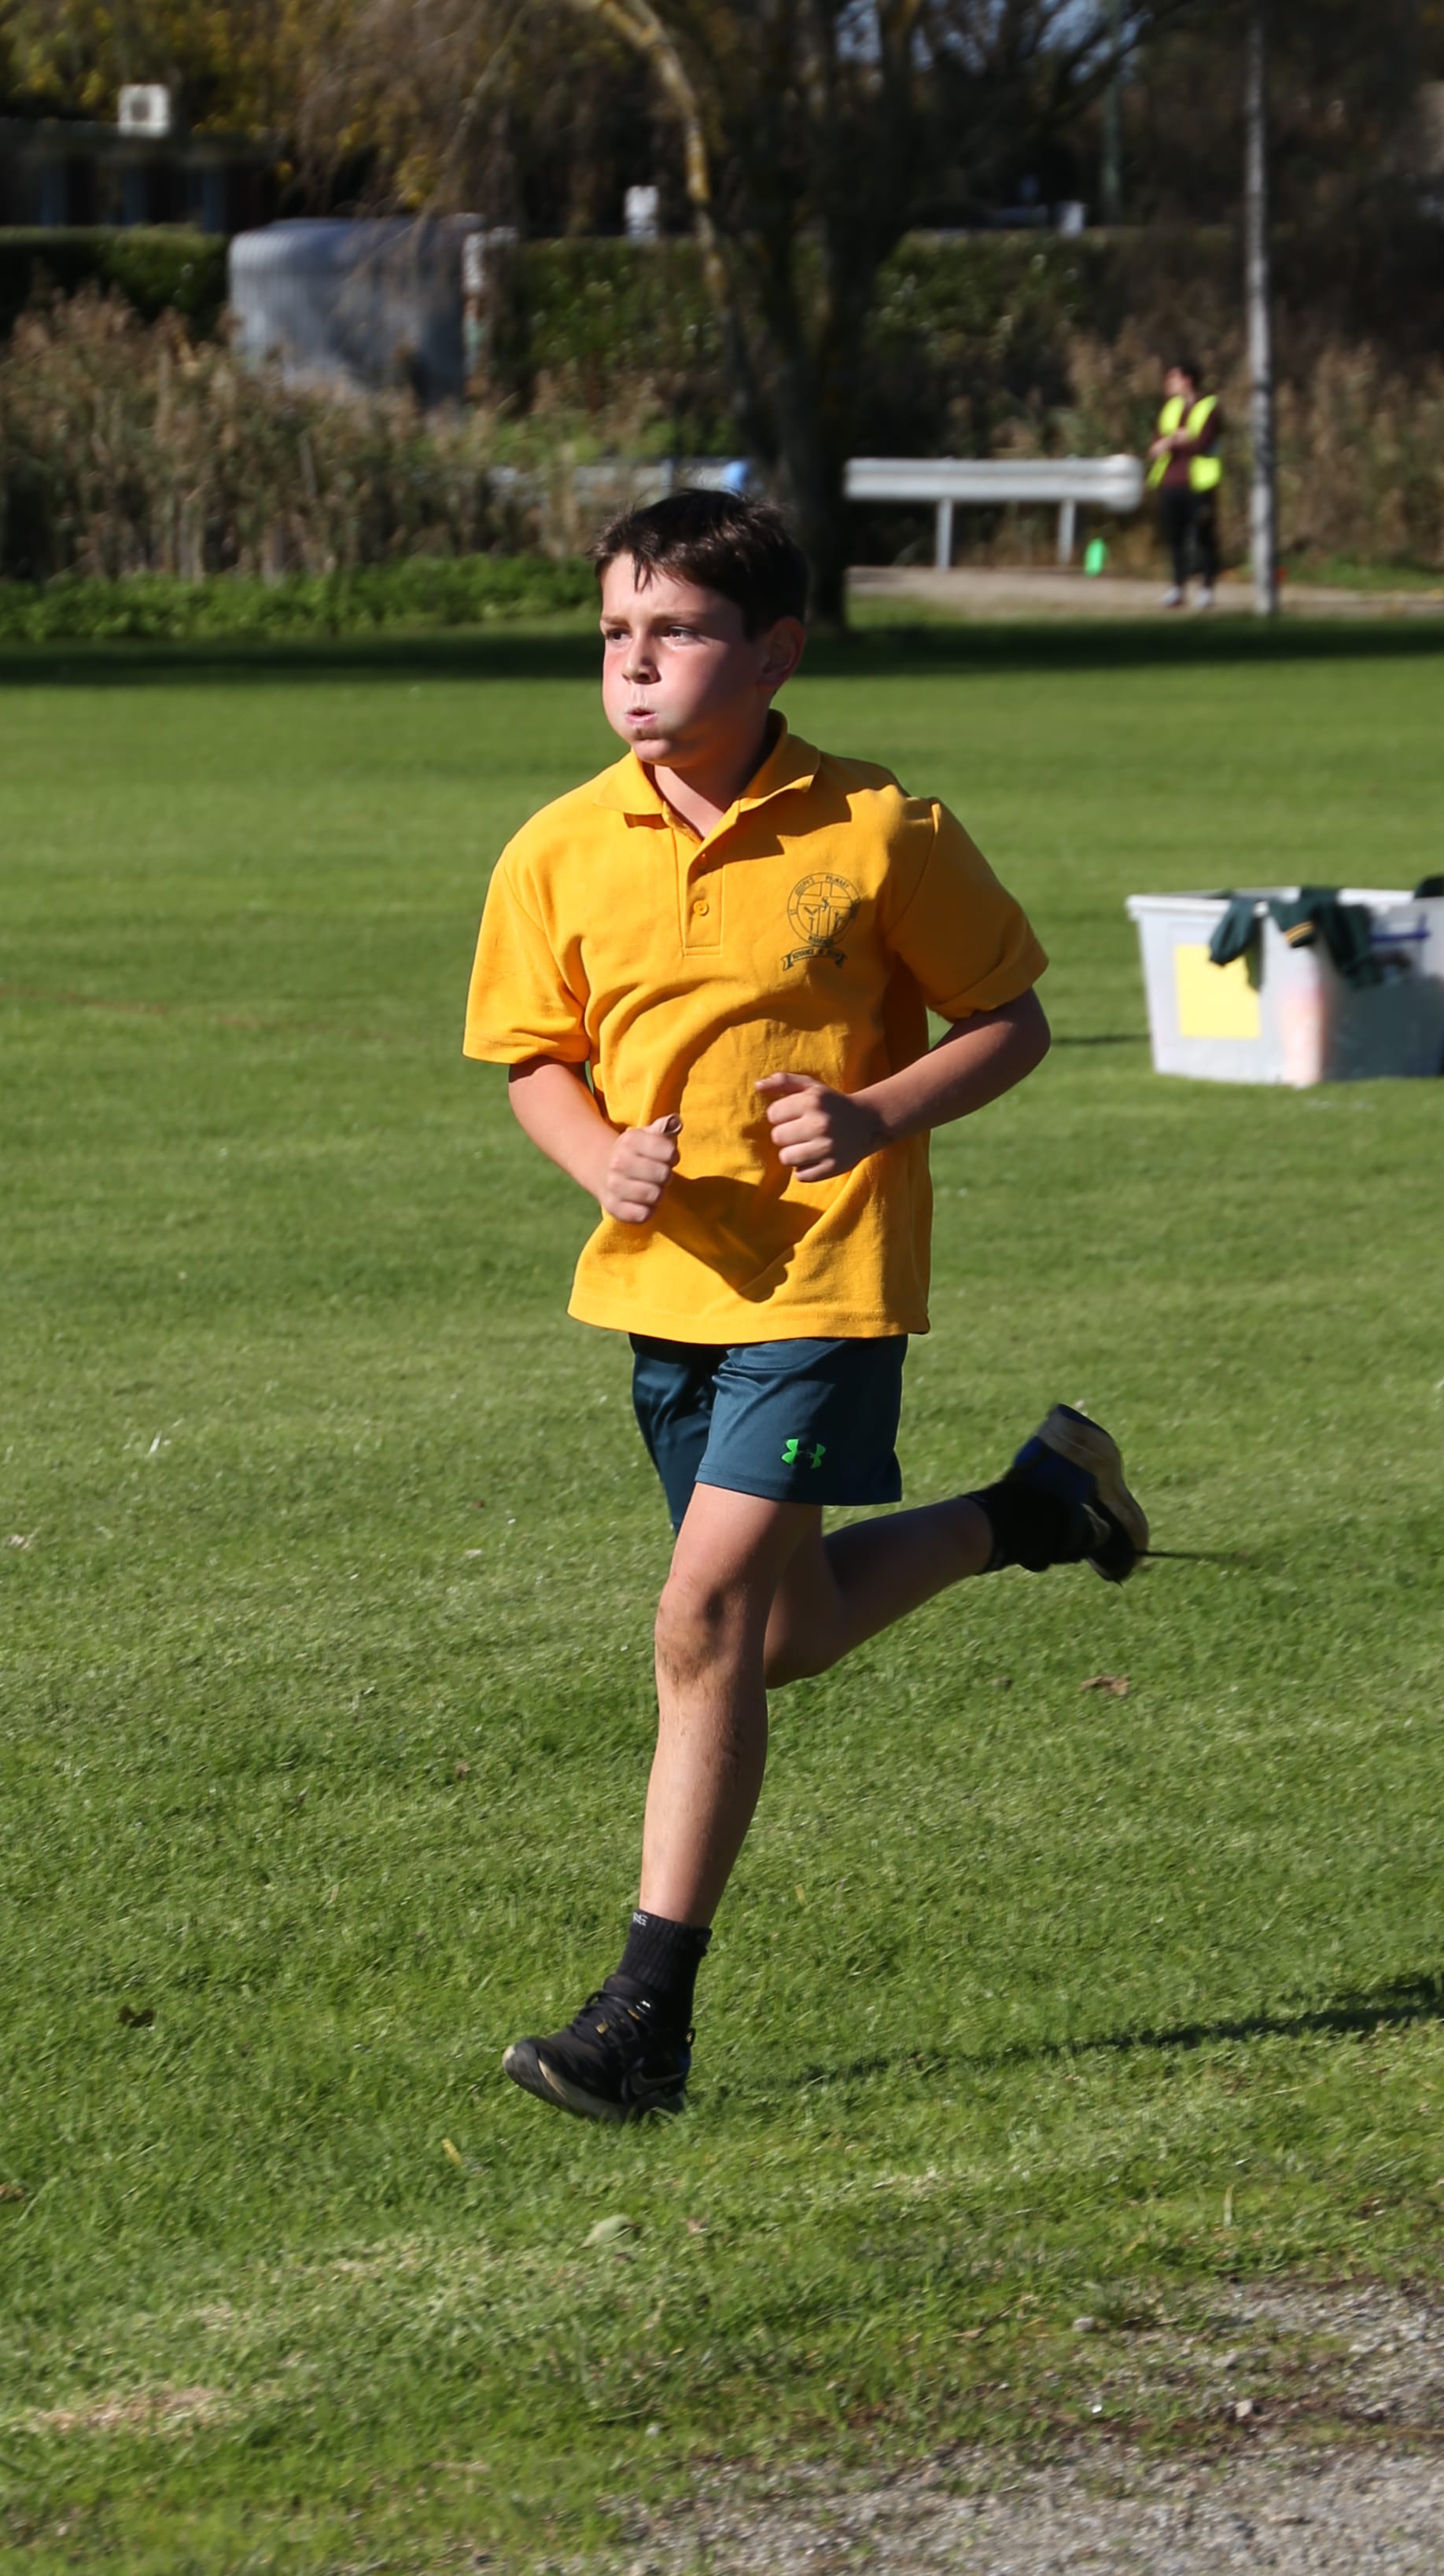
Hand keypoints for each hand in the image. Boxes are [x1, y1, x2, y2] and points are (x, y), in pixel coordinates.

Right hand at [600, 1113, 680, 1223]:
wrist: (601, 1168)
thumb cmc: (636, 1152)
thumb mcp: (648, 1134)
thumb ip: (665, 1128)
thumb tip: (675, 1122)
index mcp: (630, 1139)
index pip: (669, 1151)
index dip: (672, 1156)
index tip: (666, 1157)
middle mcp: (618, 1161)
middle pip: (663, 1175)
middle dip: (666, 1176)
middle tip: (658, 1175)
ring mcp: (613, 1185)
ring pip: (654, 1195)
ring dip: (658, 1193)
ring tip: (651, 1187)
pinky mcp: (612, 1207)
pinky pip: (643, 1215)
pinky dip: (648, 1210)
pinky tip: (643, 1202)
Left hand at [755, 1072, 884, 1182]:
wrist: (868, 1123)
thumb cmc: (832, 1104)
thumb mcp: (811, 1086)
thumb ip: (783, 1081)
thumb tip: (757, 1086)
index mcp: (812, 1101)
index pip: (773, 1114)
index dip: (781, 1115)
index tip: (795, 1115)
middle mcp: (819, 1124)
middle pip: (777, 1137)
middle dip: (786, 1135)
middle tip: (801, 1131)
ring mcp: (827, 1148)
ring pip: (786, 1158)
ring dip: (793, 1153)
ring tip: (807, 1145)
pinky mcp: (833, 1167)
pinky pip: (801, 1176)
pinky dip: (805, 1169)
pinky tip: (816, 1158)